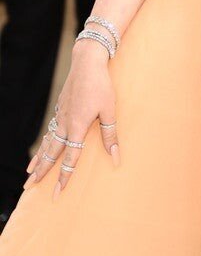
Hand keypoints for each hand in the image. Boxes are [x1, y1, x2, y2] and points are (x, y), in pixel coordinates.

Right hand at [24, 40, 118, 200]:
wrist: (87, 62)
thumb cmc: (102, 86)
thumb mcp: (110, 111)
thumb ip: (110, 135)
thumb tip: (115, 158)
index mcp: (76, 127)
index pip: (69, 159)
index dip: (64, 177)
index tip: (57, 193)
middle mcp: (64, 123)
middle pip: (50, 153)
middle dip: (41, 172)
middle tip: (29, 188)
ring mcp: (60, 114)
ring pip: (47, 141)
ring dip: (39, 158)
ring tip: (30, 172)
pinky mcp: (60, 107)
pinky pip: (50, 130)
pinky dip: (44, 142)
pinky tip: (44, 145)